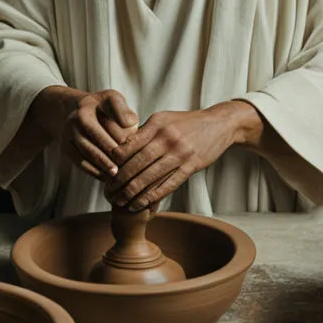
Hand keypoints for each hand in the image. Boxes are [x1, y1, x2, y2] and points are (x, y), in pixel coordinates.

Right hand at [56, 88, 138, 179]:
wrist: (71, 111)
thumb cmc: (101, 108)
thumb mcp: (113, 100)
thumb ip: (124, 110)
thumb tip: (131, 123)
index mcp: (92, 103)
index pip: (109, 117)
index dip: (122, 131)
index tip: (132, 144)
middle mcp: (78, 116)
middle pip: (96, 135)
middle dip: (112, 151)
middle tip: (127, 164)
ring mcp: (69, 131)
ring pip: (87, 150)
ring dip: (103, 163)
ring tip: (116, 173)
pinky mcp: (65, 146)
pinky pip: (79, 161)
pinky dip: (93, 171)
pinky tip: (105, 177)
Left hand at [105, 101, 260, 210]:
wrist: (218, 124)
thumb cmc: (186, 123)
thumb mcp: (163, 119)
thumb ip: (143, 132)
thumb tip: (120, 148)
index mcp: (157, 123)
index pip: (130, 144)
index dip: (114, 161)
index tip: (104, 172)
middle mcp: (167, 138)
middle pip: (137, 163)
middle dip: (120, 180)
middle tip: (108, 192)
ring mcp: (180, 153)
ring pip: (151, 176)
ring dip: (133, 193)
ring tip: (121, 202)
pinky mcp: (191, 166)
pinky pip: (168, 184)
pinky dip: (153, 196)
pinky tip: (142, 204)